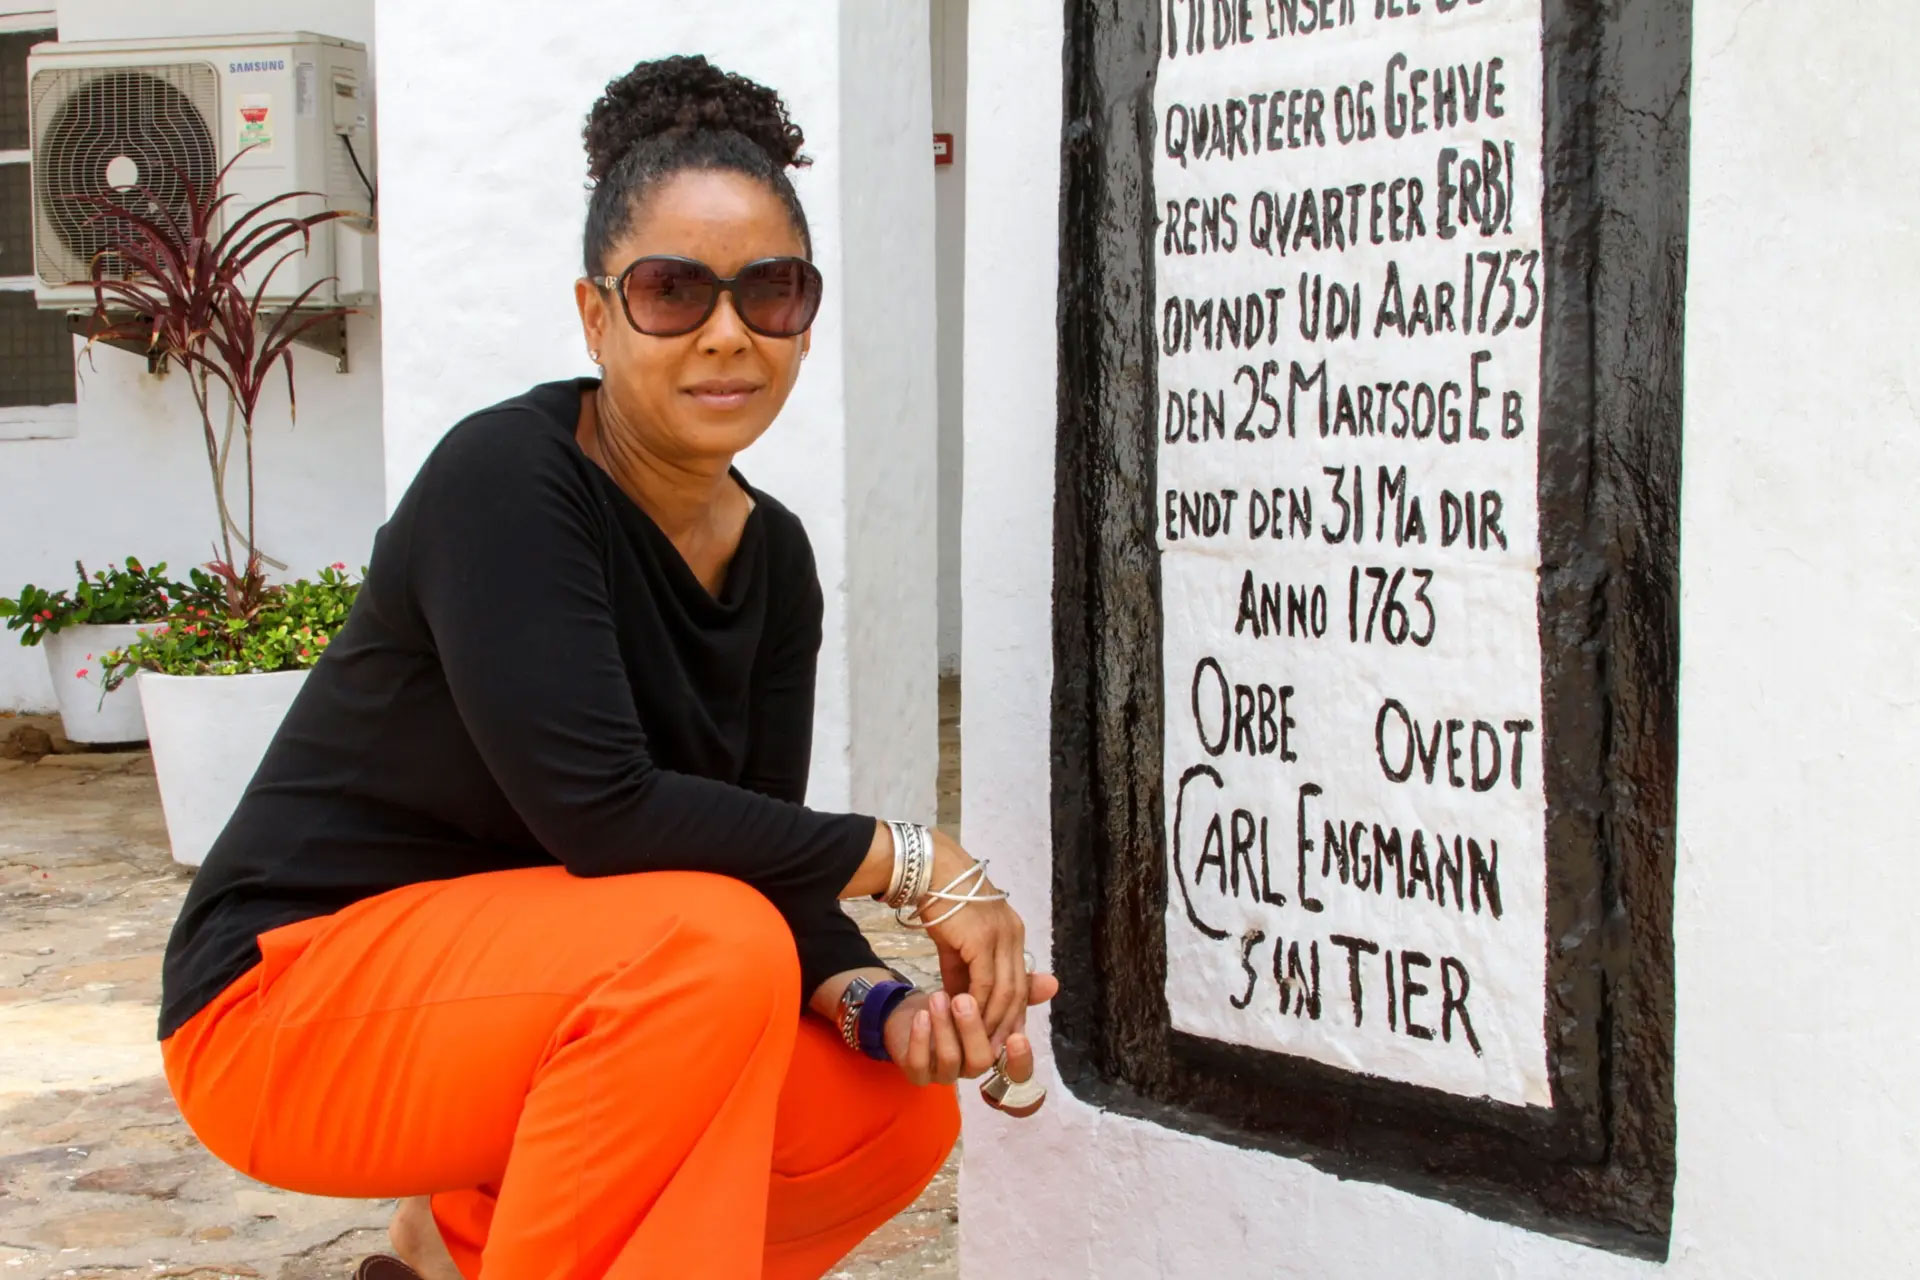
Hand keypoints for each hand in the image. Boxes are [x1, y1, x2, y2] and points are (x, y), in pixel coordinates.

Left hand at [885, 974, 1059, 1085]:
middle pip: (982, 1061)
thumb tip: (1053, 982)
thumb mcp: (983, 990)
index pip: (1016, 1072)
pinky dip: (921, 1039)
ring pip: (951, 1061)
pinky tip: (921, 1016)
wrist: (909, 1013)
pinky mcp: (916, 1073)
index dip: (1020, 1060)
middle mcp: (971, 1068)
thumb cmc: (951, 1004)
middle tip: (963, 998)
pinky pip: (919, 1065)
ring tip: (938, 997)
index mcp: (992, 1052)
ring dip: (945, 1027)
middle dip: (973, 1030)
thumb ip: (1016, 990)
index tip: (1019, 1037)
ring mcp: (943, 1073)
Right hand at [917, 829, 1033, 1050]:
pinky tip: (966, 1020)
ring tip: (978, 1041)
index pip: (1020, 981)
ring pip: (1005, 991)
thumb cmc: (941, 901)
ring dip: (992, 1020)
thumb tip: (961, 999)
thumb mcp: (956, 942)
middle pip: (1018, 990)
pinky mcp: (983, 940)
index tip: (1000, 1036)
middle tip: (992, 1049)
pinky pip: (986, 984)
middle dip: (1006, 1023)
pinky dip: (979, 1006)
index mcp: (1012, 932)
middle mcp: (1014, 934)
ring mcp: (1002, 936)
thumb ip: (963, 970)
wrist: (929, 870)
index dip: (1012, 1012)